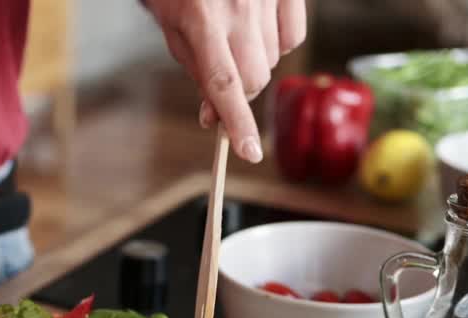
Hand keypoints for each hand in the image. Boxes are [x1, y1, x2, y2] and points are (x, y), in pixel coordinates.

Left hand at [147, 0, 306, 162]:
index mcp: (202, 19)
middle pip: (254, 79)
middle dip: (238, 93)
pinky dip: (278, 43)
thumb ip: (195, 69)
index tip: (248, 153)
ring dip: (254, 64)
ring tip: (233, 39)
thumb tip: (213, 115)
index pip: (224, 84)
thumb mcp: (173, 25)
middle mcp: (240, 7)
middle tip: (221, 84)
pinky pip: (294, 36)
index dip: (237, 123)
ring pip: (273, 61)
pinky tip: (258, 29)